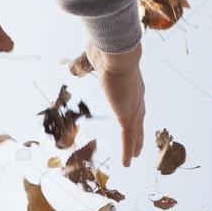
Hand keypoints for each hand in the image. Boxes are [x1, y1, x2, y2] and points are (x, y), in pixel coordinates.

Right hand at [87, 44, 144, 166]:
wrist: (117, 50)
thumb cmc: (106, 48)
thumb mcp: (93, 59)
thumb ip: (83, 65)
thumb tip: (71, 68)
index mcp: (129, 82)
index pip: (132, 100)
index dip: (132, 110)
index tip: (133, 117)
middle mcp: (135, 95)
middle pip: (139, 118)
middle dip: (139, 131)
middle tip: (139, 143)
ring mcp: (133, 106)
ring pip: (136, 130)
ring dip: (136, 143)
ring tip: (135, 156)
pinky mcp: (127, 115)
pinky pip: (128, 138)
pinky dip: (128, 151)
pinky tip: (127, 162)